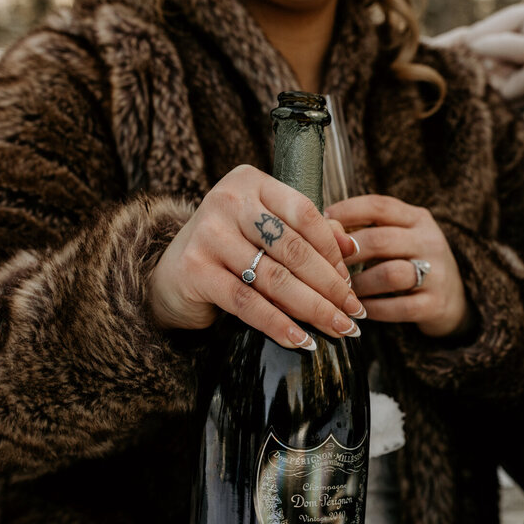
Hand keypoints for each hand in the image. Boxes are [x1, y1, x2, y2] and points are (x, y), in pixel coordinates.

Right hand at [148, 165, 363, 348]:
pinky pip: (248, 303)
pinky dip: (278, 325)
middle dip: (331, 287)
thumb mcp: (266, 233)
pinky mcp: (195, 270)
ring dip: (314, 309)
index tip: (351, 283)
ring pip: (275, 279)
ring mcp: (208, 234)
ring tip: (339, 329)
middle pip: (293, 249)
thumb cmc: (229, 251)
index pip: (305, 215)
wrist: (169, 277)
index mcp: (251, 182)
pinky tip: (301, 340)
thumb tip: (354, 246)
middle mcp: (227, 201)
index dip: (334, 252)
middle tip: (354, 313)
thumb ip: (308, 232)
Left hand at [325, 195, 470, 337]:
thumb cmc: (412, 262)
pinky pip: (397, 307)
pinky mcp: (435, 304)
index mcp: (418, 219)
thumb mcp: (401, 236)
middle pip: (381, 240)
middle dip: (348, 252)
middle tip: (326, 262)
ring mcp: (436, 274)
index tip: (324, 221)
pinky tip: (360, 308)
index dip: (347, 212)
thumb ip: (370, 229)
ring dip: (359, 283)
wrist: (454, 298)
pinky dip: (373, 309)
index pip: (379, 206)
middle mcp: (430, 242)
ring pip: (390, 274)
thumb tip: (325, 226)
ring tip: (343, 288)